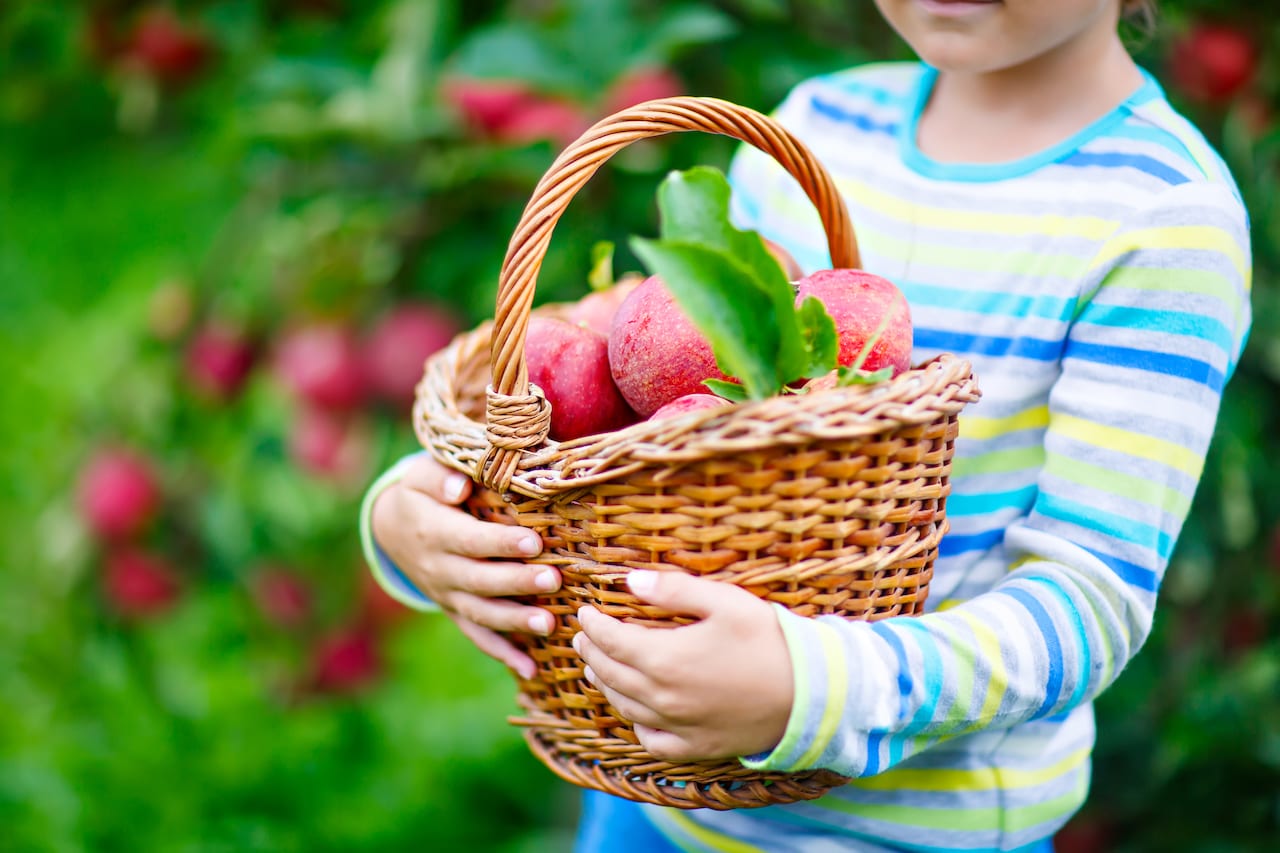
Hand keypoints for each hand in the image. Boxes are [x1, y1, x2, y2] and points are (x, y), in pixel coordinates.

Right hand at [371, 454, 557, 678]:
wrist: (393, 529)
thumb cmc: (422, 494)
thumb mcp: (421, 476)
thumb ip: (439, 477)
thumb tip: (460, 487)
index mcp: (433, 533)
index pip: (469, 541)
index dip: (500, 544)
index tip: (534, 543)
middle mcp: (439, 569)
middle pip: (479, 580)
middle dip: (517, 583)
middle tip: (553, 580)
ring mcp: (447, 595)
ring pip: (481, 613)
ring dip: (515, 622)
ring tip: (549, 624)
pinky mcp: (455, 611)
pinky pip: (477, 635)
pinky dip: (502, 653)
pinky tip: (530, 670)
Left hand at [573, 570, 793, 762]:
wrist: (811, 696)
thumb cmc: (770, 641)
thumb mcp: (724, 602)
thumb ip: (673, 589)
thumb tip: (629, 580)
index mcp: (664, 659)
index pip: (610, 640)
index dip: (592, 623)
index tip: (584, 609)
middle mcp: (662, 698)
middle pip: (610, 673)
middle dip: (592, 651)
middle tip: (583, 636)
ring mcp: (678, 727)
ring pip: (624, 707)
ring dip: (605, 684)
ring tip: (598, 667)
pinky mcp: (696, 747)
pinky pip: (651, 740)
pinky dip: (635, 724)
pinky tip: (636, 713)